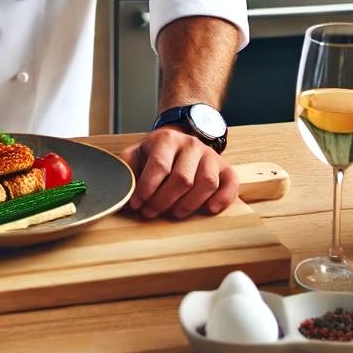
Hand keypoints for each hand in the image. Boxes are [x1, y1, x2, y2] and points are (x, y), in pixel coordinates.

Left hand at [120, 126, 237, 218]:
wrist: (180, 140)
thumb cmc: (156, 153)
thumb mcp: (137, 154)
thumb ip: (127, 169)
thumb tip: (121, 193)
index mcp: (166, 139)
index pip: (159, 165)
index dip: (147, 189)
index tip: (137, 204)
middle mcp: (191, 144)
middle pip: (182, 179)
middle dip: (163, 201)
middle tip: (150, 213)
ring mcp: (210, 155)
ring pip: (206, 183)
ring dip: (189, 204)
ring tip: (174, 213)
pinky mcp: (225, 168)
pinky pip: (230, 184)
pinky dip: (222, 199)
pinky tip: (209, 209)